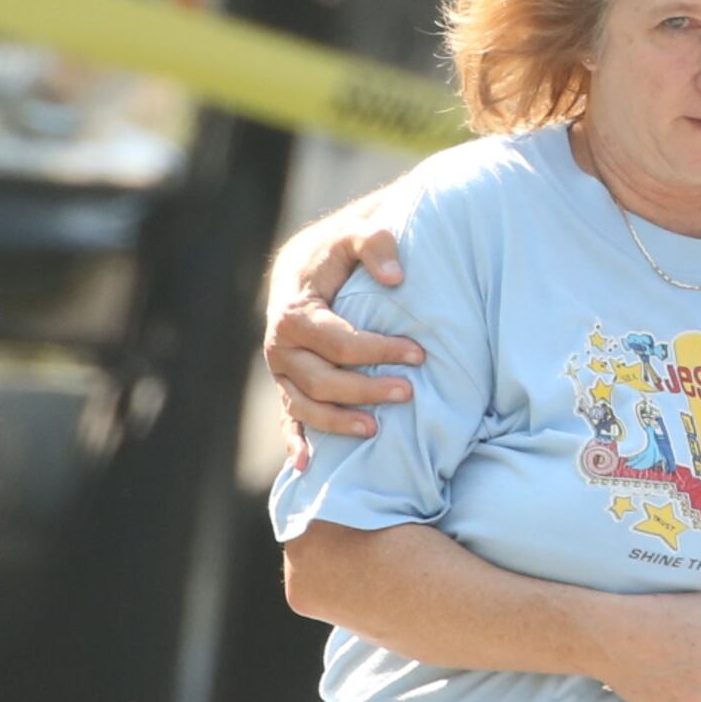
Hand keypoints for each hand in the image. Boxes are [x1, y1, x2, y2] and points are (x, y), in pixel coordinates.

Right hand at [263, 223, 417, 442]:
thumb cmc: (335, 254)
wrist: (303, 267)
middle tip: (409, 392)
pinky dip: (295, 443)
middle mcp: (280, 348)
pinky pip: (287, 420)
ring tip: (377, 429)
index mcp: (294, 314)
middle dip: (366, 389)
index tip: (419, 354)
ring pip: (306, 407)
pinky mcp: (286, 386)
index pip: (339, 342)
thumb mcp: (353, 235)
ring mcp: (281, 372)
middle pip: (323, 381)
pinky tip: (306, 466)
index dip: (379, 350)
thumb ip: (374, 243)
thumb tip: (396, 278)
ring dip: (339, 422)